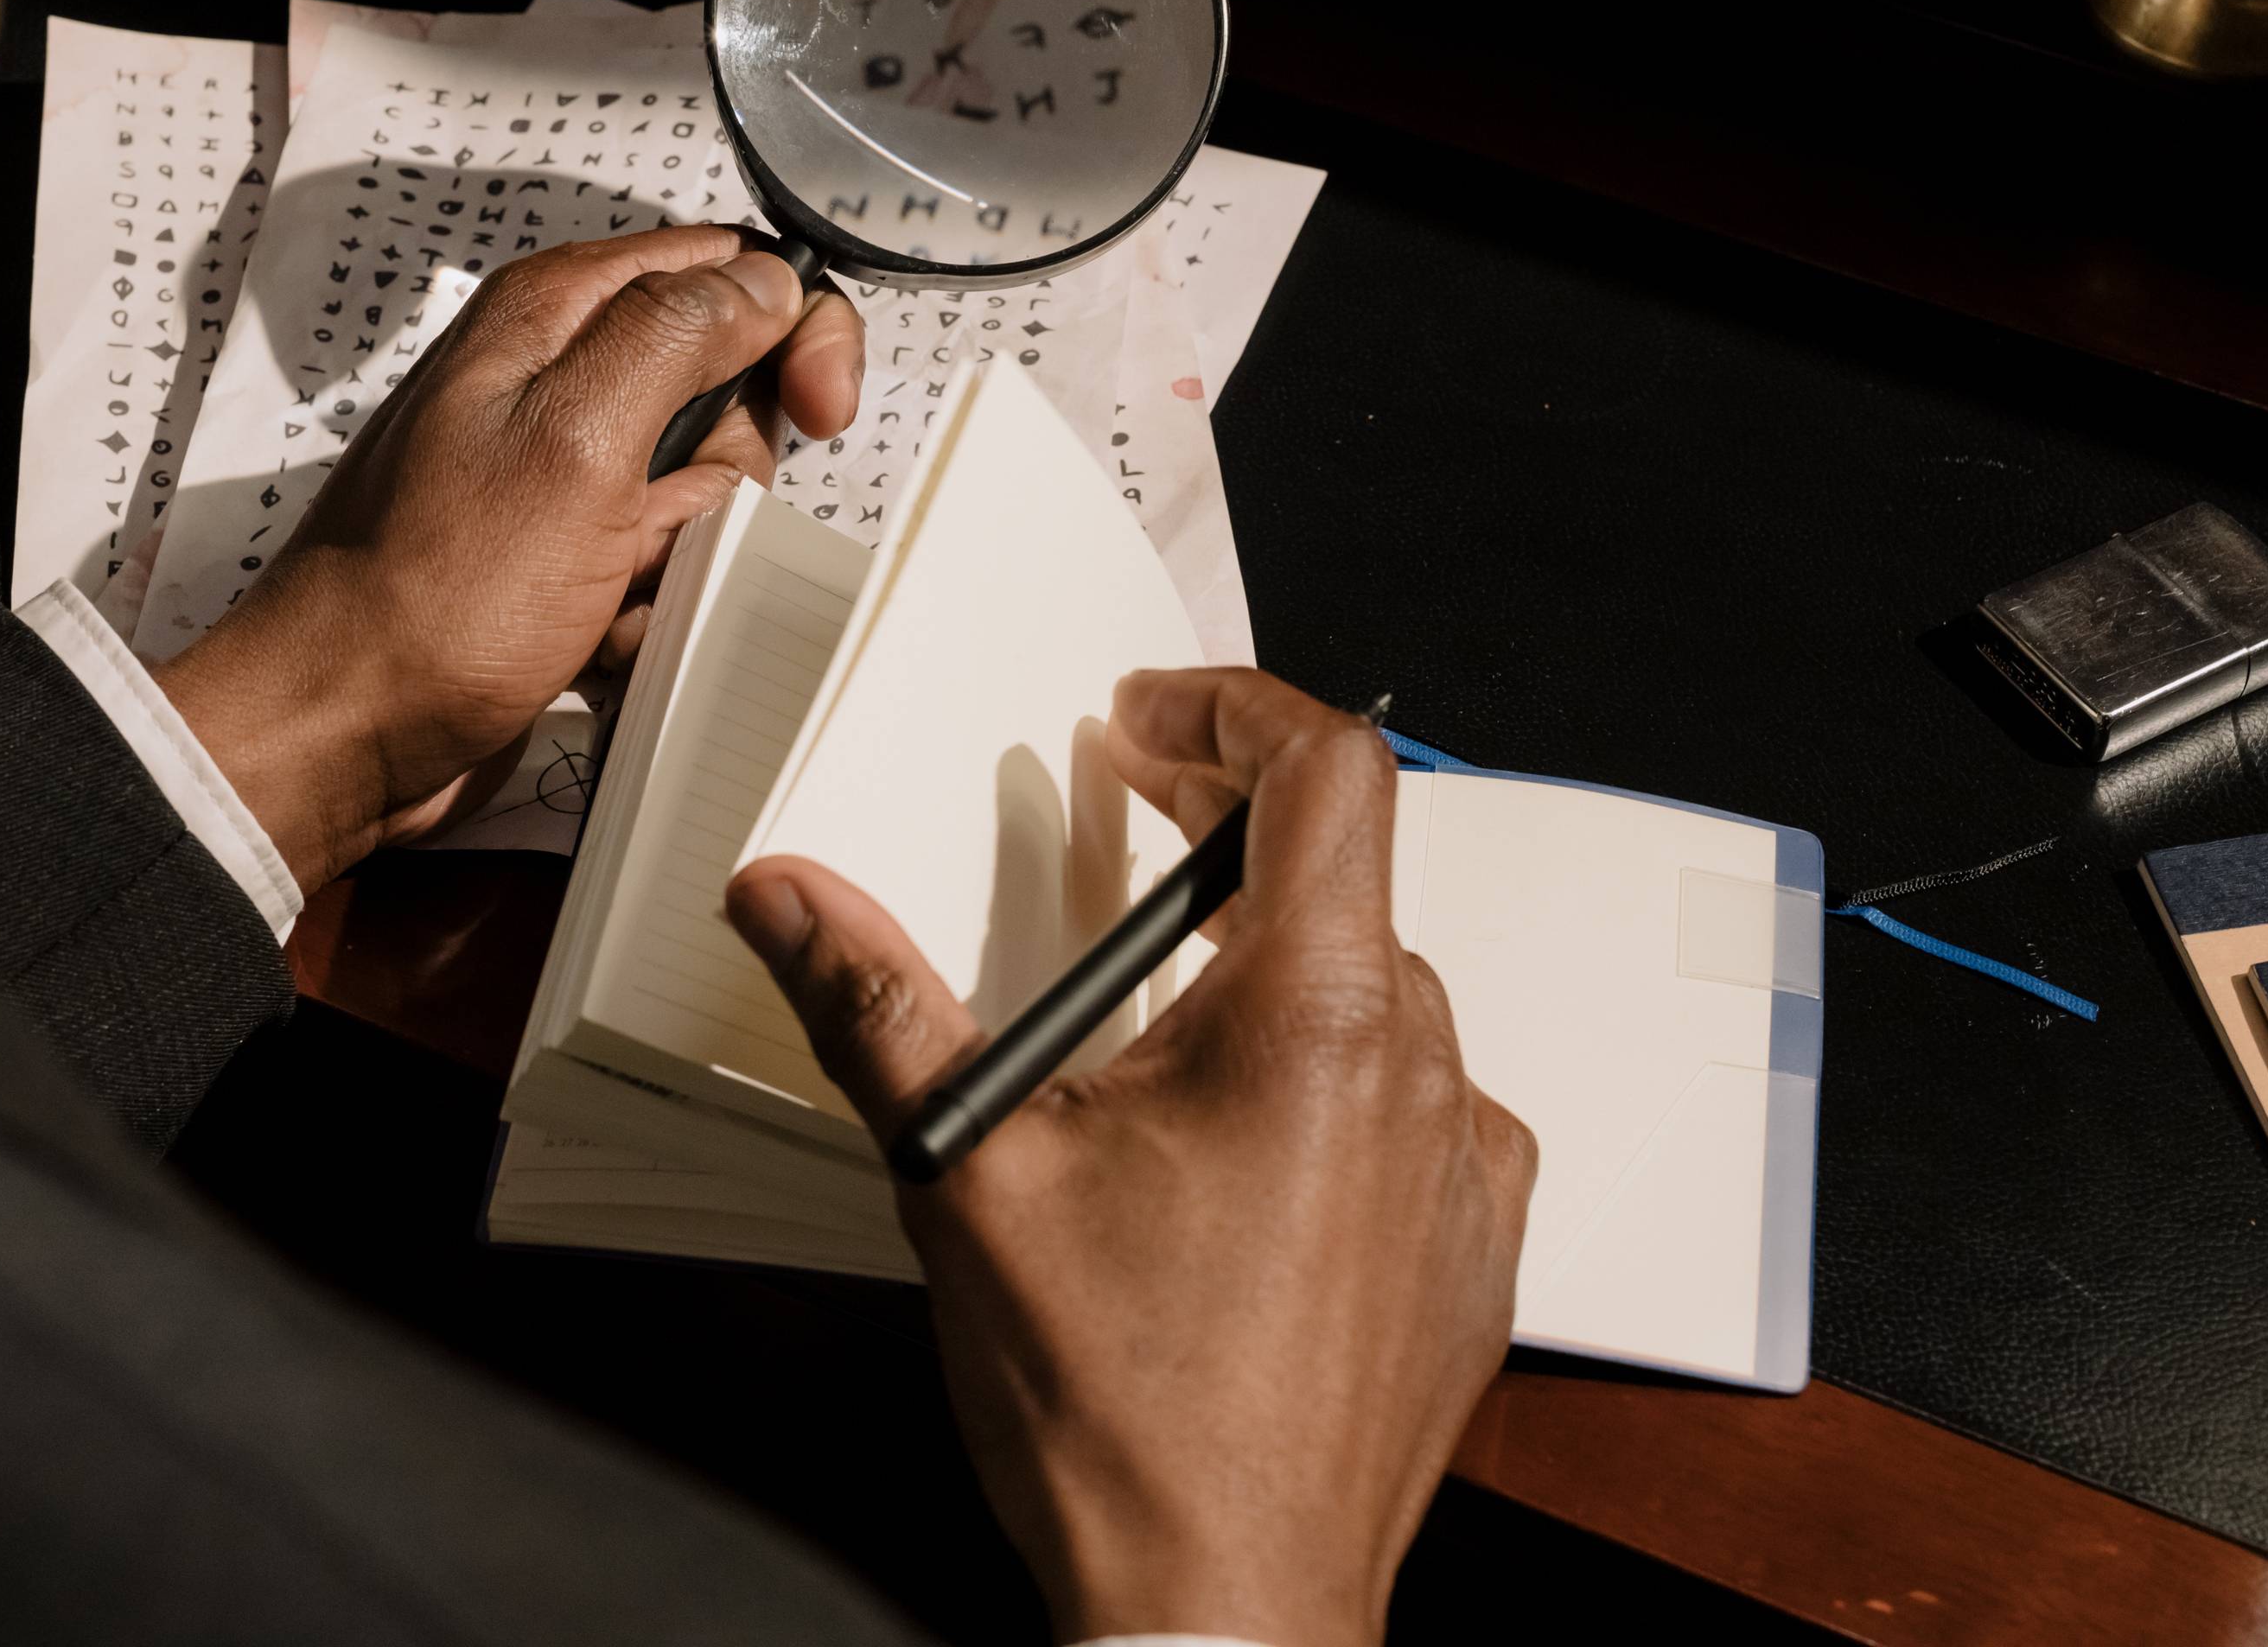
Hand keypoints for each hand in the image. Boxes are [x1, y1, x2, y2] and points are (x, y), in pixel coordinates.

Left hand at [153, 225, 861, 893]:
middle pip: (729, 388)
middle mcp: (556, 379)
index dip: (792, 328)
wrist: (345, 732)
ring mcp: (561, 473)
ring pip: (706, 491)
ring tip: (609, 592)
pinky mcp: (563, 557)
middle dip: (729, 472)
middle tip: (667, 520)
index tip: (816, 407)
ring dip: (685, 556)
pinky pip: (664, 567)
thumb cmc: (432, 598)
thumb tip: (764, 279)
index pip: (726, 267)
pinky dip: (651, 609)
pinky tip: (593, 635)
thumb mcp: (577, 440)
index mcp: (554, 316)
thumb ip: (677, 334)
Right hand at [725, 669, 1536, 1646]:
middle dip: (1226, 839)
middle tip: (1126, 833)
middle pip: (1346, 885)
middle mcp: (1424, 1076)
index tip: (1146, 726)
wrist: (1227, 1614)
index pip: (1330, 772)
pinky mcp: (1479, 1252)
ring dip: (1276, 976)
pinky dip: (1335, 1090)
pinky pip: (1420, 1112)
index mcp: (1317, 1024)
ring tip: (1158, 1025)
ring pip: (1379, 1002)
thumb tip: (788, 897)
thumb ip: (877, 1008)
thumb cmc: (1121, 1418)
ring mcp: (1467, 1170)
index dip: (1233, 711)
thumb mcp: (967, 1180)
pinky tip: (1240, 1153)